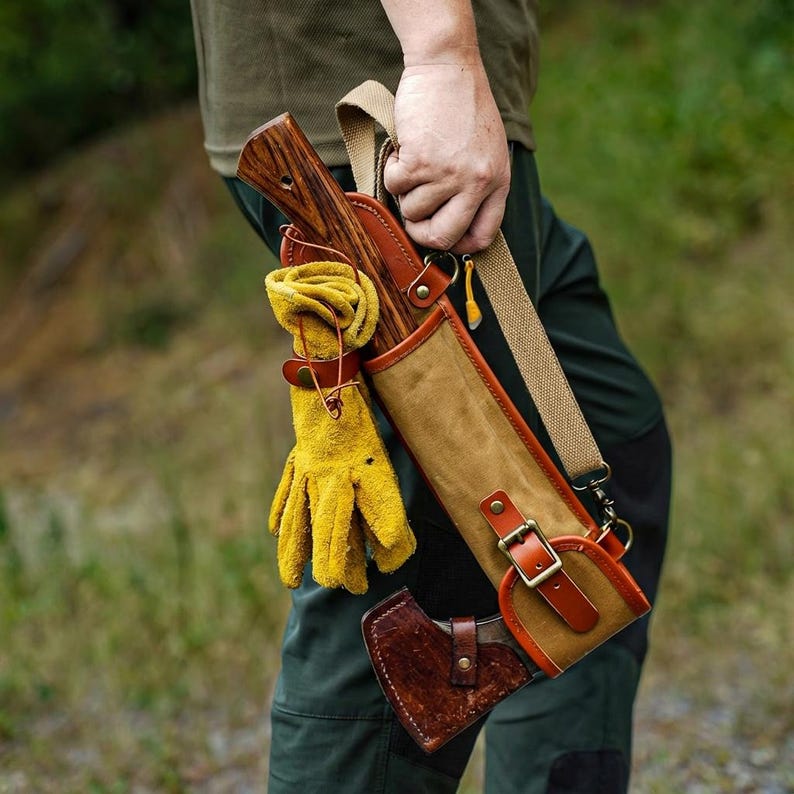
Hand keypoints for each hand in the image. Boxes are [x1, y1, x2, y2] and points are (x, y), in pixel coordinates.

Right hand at [384, 61, 510, 253]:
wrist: (447, 65)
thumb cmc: (463, 105)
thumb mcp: (487, 150)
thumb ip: (477, 186)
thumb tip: (451, 226)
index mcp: (498, 182)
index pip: (483, 236)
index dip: (459, 246)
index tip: (443, 239)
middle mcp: (476, 183)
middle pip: (444, 236)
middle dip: (421, 233)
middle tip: (412, 218)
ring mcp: (448, 174)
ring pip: (413, 211)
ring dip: (404, 192)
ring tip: (413, 164)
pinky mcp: (420, 161)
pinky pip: (394, 187)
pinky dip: (391, 171)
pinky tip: (402, 151)